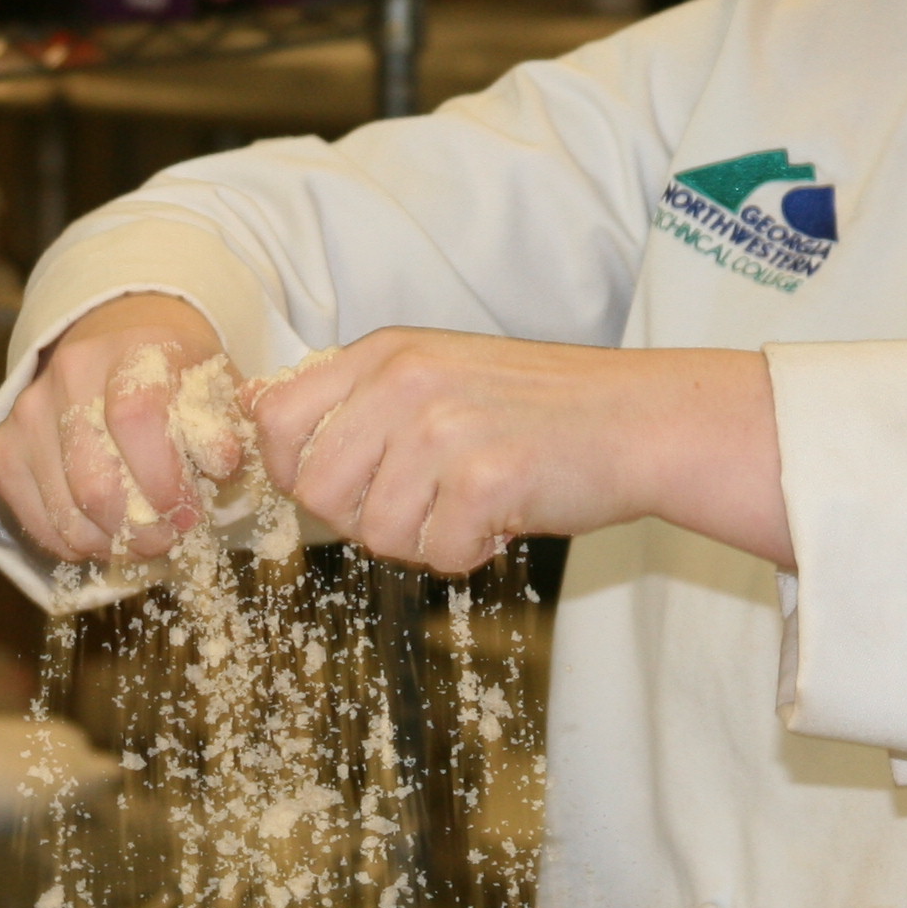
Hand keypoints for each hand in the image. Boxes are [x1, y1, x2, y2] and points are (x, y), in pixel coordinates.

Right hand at [0, 294, 234, 564]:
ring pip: (64, 510)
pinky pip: (33, 519)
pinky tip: (103, 536)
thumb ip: (228, 424)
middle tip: (167, 538)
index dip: (164, 478)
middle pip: (93, 479)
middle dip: (138, 528)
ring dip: (110, 543)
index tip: (190, 513)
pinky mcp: (3, 445)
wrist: (115, 342)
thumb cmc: (177, 379)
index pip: (136, 417)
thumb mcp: (217, 388)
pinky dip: (72, 544)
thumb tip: (224, 464)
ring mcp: (29, 410)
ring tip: (141, 541)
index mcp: (133, 350)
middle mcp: (71, 374)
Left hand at [245, 333, 788, 575]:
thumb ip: (361, 400)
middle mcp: (404, 381)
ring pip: (373, 532)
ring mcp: (444, 428)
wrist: (640, 420)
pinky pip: (435, 555)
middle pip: (316, 490)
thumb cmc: (538, 410)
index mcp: (384, 353)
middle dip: (361, 519)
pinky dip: (468, 554)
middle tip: (422, 507)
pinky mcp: (486, 477)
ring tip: (471, 505)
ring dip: (421, 539)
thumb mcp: (437, 373)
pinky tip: (503, 520)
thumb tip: (266, 431)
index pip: (274, 421)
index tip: (343, 487)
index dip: (294, 471)